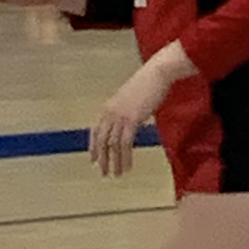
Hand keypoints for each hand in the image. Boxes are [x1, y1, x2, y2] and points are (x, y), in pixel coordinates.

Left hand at [89, 44, 194, 177]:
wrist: (156, 74)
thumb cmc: (147, 83)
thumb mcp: (130, 98)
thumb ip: (125, 111)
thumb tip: (128, 124)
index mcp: (108, 107)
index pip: (95, 130)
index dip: (93, 146)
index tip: (93, 159)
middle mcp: (110, 112)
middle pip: (102, 140)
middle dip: (102, 159)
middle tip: (103, 173)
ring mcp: (120, 116)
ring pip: (113, 145)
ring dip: (115, 162)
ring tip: (117, 174)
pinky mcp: (132, 120)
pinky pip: (125, 144)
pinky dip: (125, 158)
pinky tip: (128, 167)